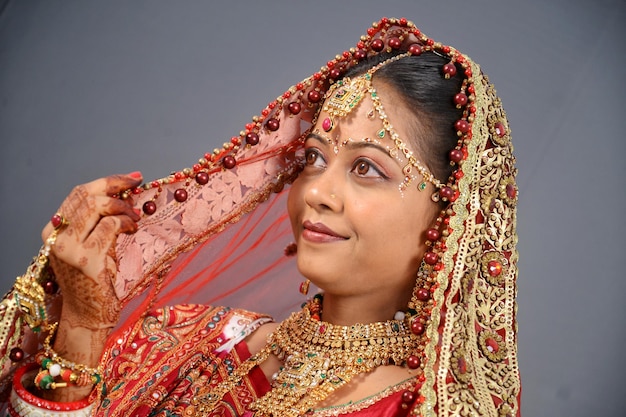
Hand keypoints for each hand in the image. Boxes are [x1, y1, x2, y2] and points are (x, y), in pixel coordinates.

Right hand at [42, 172, 142, 329]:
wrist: (86, 316)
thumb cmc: (93, 281)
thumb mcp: (91, 246)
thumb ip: (97, 223)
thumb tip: (123, 194)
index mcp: (53, 232)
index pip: (78, 194)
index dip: (107, 181)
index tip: (131, 177)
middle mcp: (56, 238)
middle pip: (87, 196)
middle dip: (116, 185)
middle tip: (138, 186)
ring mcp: (70, 249)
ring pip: (98, 207)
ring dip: (123, 207)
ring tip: (135, 217)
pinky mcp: (87, 260)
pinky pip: (110, 226)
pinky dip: (126, 221)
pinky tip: (133, 228)